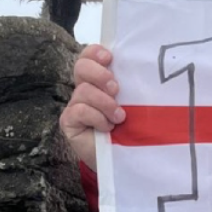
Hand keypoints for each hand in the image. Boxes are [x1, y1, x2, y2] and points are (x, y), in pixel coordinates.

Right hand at [59, 44, 125, 169]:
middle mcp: (84, 89)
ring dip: (105, 103)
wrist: (120, 159)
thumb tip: (143, 69)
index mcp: (98, 80)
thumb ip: (131, 86)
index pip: (89, 56)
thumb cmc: (129, 129)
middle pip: (81, 67)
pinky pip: (80, 110)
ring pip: (84, 91)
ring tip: (119, 117)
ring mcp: (74, 105)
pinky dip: (97, 118)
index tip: (110, 58)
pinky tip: (107, 128)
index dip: (95, 52)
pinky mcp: (69, 121)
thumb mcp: (133, 104)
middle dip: (99, 74)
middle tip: (115, 89)